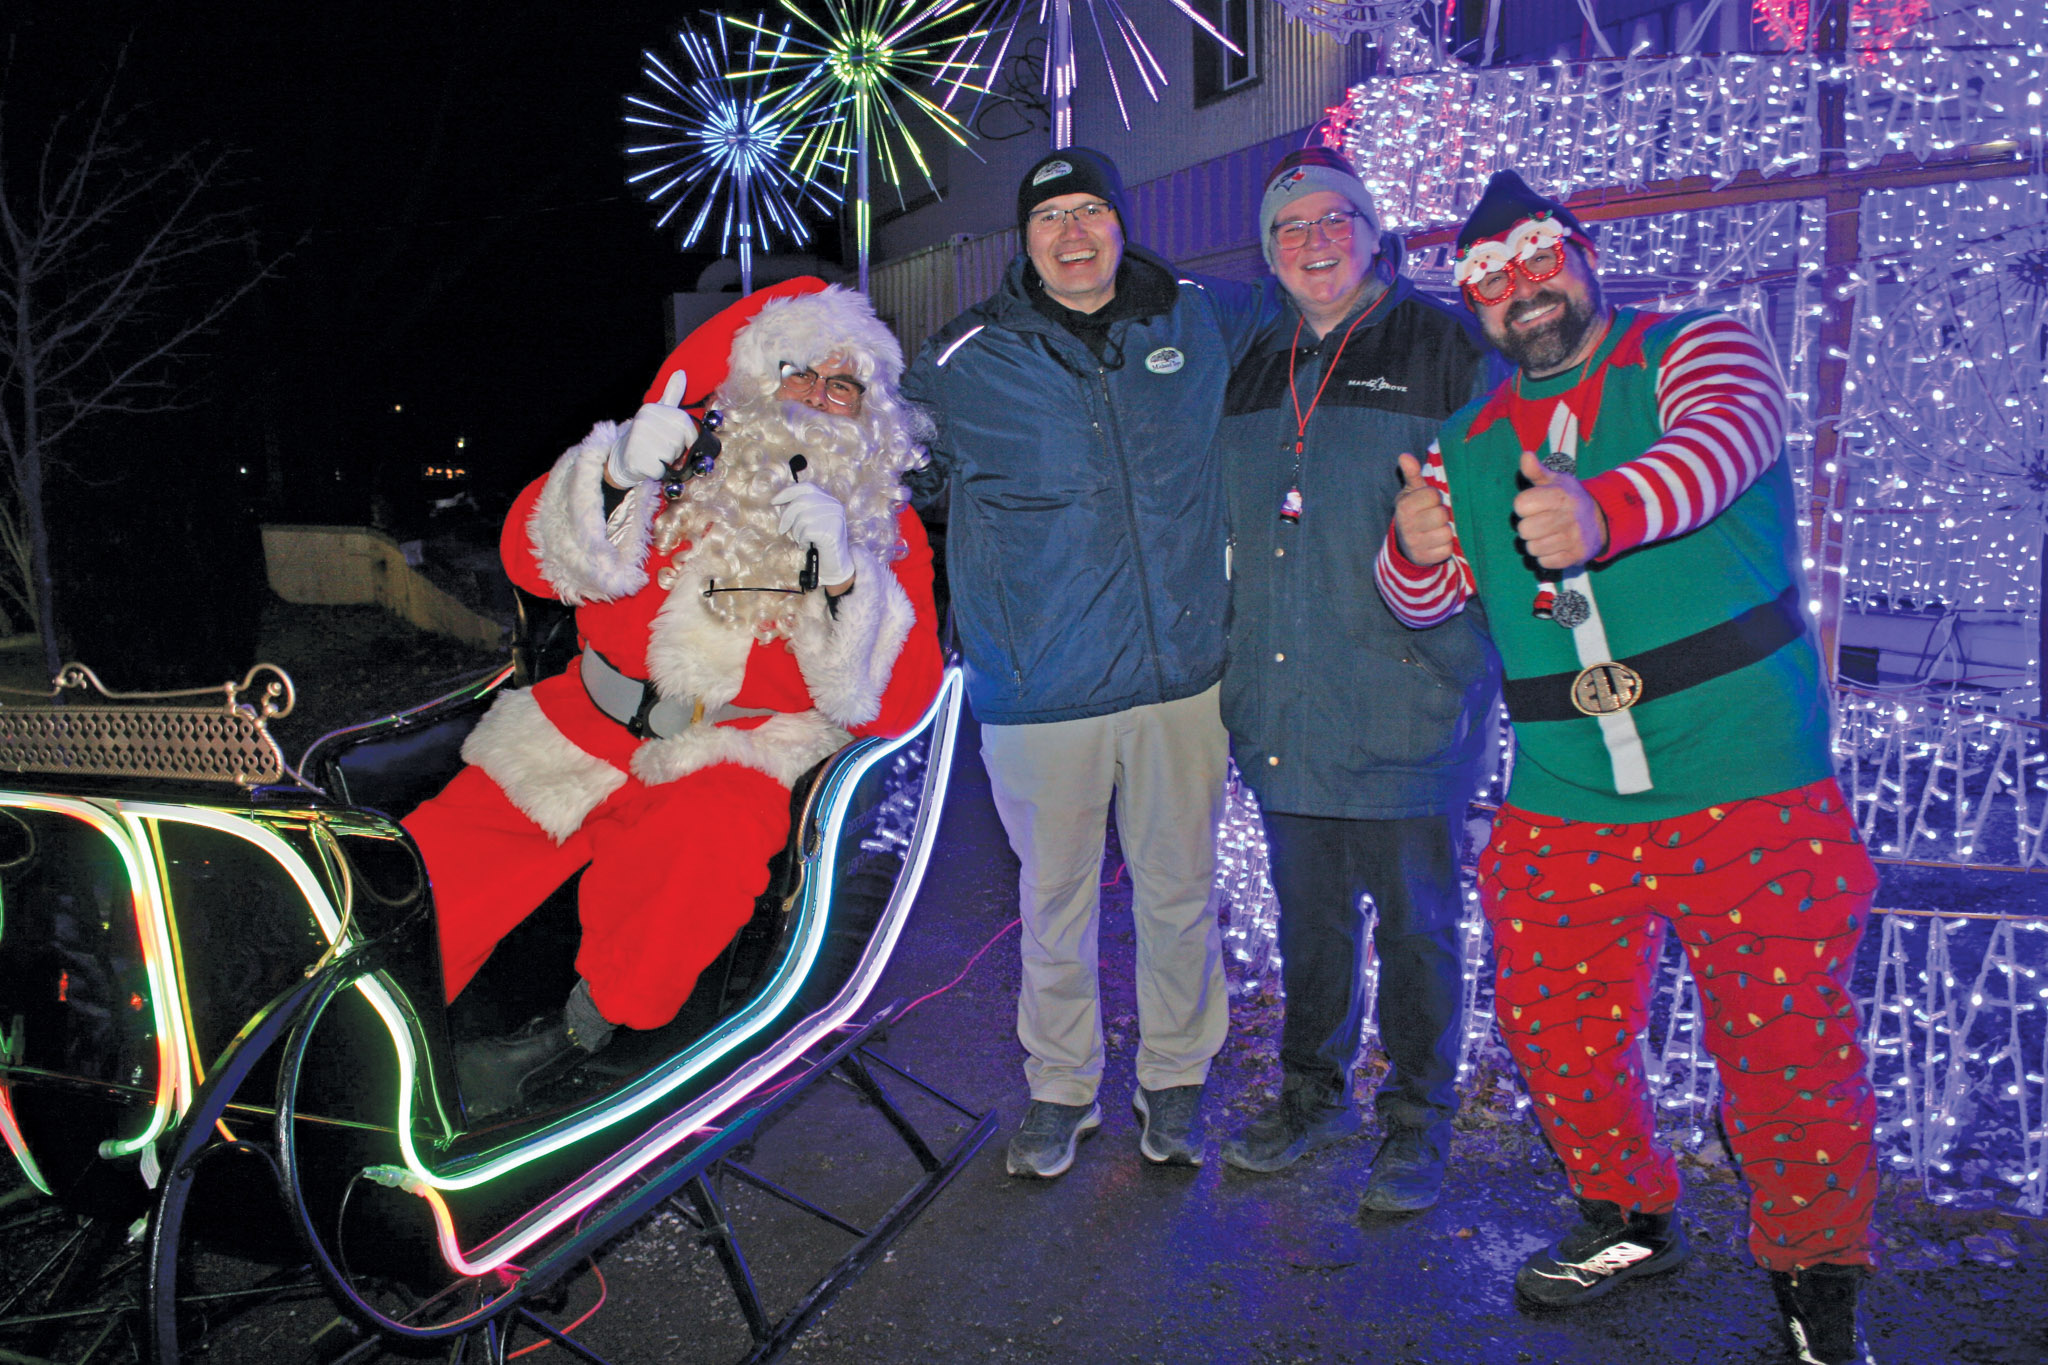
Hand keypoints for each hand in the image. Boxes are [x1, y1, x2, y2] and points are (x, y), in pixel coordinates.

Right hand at [606, 370, 698, 486]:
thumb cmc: (647, 436)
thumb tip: (681, 372)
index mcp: (651, 409)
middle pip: (680, 442)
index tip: (676, 439)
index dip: (688, 438)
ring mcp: (639, 440)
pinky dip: (658, 472)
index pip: (686, 425)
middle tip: (660, 448)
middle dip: (676, 451)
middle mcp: (644, 421)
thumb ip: (671, 394)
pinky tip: (648, 465)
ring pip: (672, 457)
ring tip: (654, 455)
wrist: (621, 458)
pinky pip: (662, 470)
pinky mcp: (637, 460)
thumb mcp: (658, 412)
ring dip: (667, 461)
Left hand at [770, 482, 854, 590]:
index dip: (788, 492)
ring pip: (802, 518)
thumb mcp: (811, 522)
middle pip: (801, 502)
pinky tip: (808, 545)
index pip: (806, 487)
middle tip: (782, 530)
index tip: (774, 501)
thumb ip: (801, 510)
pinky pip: (807, 532)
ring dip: (797, 532)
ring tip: (802, 540)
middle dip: (786, 516)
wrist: (836, 566)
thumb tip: (778, 502)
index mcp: (829, 500)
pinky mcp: (832, 532)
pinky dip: (803, 541)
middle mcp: (834, 506)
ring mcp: (835, 518)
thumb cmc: (820, 544)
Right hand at [1392, 453, 1454, 565]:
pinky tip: (1437, 543)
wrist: (1405, 543)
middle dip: (1442, 515)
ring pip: (1446, 533)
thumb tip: (1404, 455)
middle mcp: (1406, 525)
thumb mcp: (1412, 492)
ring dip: (1446, 531)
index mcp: (1404, 506)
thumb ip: (1412, 474)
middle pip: (1441, 515)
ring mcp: (1414, 543)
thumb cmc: (1415, 512)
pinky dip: (1445, 547)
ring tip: (1436, 530)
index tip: (1430, 502)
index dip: (1435, 498)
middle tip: (1435, 517)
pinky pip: (1446, 550)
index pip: (1433, 495)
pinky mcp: (1424, 558)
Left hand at [1512, 450, 1607, 570]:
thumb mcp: (1555, 481)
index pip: (1521, 504)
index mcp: (1561, 495)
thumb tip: (1525, 456)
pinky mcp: (1576, 556)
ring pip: (1533, 548)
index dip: (1523, 506)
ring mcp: (1574, 538)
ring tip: (1547, 534)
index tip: (1534, 505)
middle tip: (1540, 522)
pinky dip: (1546, 556)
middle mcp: (1569, 516)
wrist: (1601, 520)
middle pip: (1524, 529)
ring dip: (1536, 543)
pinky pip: (1545, 562)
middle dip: (1528, 527)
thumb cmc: (1569, 499)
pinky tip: (1555, 545)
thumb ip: (1536, 471)